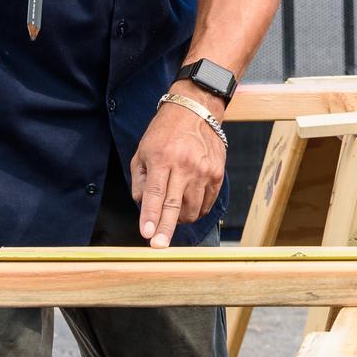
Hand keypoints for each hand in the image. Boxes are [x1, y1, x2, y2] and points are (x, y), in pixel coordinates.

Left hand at [130, 83, 228, 248]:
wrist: (196, 110)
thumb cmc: (165, 131)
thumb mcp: (142, 151)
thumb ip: (140, 181)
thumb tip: (143, 207)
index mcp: (161, 158)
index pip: (155, 194)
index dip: (151, 216)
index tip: (147, 234)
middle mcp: (184, 165)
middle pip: (174, 205)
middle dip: (165, 229)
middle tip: (159, 246)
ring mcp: (203, 170)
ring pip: (192, 208)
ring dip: (180, 219)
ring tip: (172, 216)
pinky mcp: (217, 173)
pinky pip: (206, 203)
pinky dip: (196, 211)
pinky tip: (187, 207)